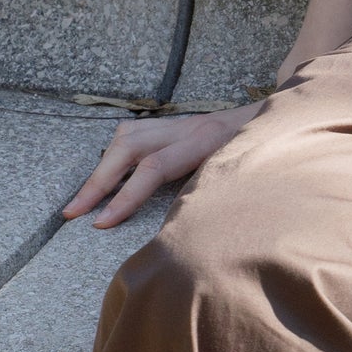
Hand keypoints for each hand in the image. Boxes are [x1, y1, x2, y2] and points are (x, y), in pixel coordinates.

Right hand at [62, 102, 262, 229]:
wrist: (280, 116)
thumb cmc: (267, 153)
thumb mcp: (249, 176)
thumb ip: (218, 195)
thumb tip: (189, 235)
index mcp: (206, 142)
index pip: (154, 169)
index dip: (125, 197)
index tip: (100, 222)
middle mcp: (187, 128)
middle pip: (128, 147)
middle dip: (97, 182)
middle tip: (72, 211)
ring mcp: (179, 123)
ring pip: (126, 135)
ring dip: (102, 166)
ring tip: (85, 196)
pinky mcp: (174, 124)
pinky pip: (135, 133)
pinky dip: (116, 154)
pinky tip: (108, 174)